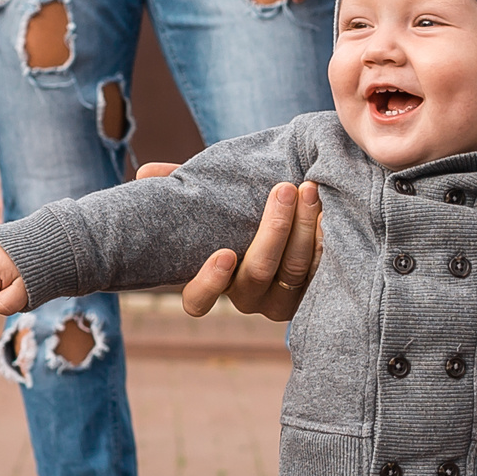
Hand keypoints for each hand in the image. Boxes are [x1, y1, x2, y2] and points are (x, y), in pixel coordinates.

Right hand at [138, 165, 322, 322]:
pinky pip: (320, 272)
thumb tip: (147, 173)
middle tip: (285, 189)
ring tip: (310, 189)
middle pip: (259, 273)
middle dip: (274, 229)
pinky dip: (324, 241)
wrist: (291, 227)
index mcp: (212, 283)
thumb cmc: (235, 217)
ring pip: (293, 270)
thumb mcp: (208, 204)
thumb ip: (178, 187)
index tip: (225, 252)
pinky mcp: (314, 294)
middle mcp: (247, 299)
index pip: (198, 302)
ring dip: (303, 227)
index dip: (209, 283)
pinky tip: (329, 211)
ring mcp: (282, 301)